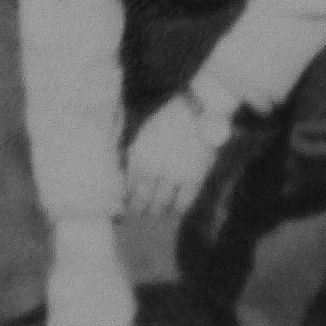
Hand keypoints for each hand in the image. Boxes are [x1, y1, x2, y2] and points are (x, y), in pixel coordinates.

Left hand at [120, 87, 232, 226]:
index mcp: (139, 157)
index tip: (128, 206)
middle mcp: (153, 169)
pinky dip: (177, 211)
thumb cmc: (169, 120)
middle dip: (140, 210)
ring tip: (157, 214)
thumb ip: (135, 156)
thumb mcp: (144, 134)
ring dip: (157, 212)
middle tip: (141, 214)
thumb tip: (127, 178)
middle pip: (142, 200)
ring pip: (161, 205)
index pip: (128, 188)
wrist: (197, 111)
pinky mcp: (193, 179)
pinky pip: (183, 203)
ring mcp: (174, 175)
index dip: (127, 200)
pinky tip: (175, 212)